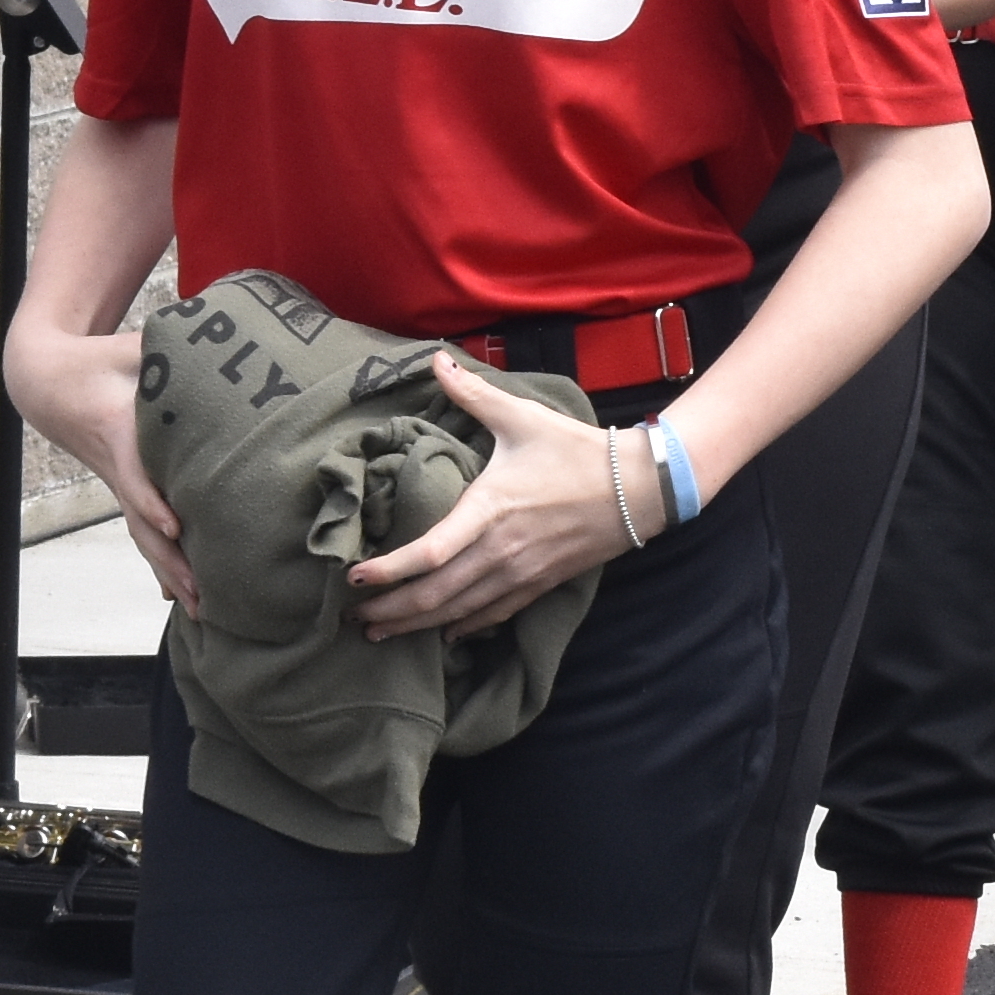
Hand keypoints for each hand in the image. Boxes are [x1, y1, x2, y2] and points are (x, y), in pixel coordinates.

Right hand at [7, 321, 190, 612]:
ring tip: (202, 608)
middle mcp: (117, 467)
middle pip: (143, 523)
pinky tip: (178, 594)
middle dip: (172, 560)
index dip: (155, 502)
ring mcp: (118, 482)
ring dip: (170, 572)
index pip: (137, 475)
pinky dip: (161, 561)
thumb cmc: (99, 358)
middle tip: (202, 594)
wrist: (46, 380)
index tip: (176, 526)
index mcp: (119, 433)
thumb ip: (171, 346)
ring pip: (143, 535)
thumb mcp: (133, 346)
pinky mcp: (123, 487)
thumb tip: (221, 338)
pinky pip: (142, 531)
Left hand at [348, 354, 646, 640]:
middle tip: (352, 618)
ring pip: (458, 613)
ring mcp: (522, 573)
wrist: (642, 488)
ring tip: (380, 632)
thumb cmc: (578, 451)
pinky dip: (462, 628)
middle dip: (388, 610)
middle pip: (434, 595)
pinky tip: (442, 635)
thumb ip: (474, 393)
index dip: (387, 571)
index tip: (353, 576)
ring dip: (416, 625)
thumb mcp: (523, 417)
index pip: (427, 553)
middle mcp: (501, 551)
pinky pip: (493, 616)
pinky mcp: (541, 583)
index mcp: (490, 510)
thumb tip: (435, 359)